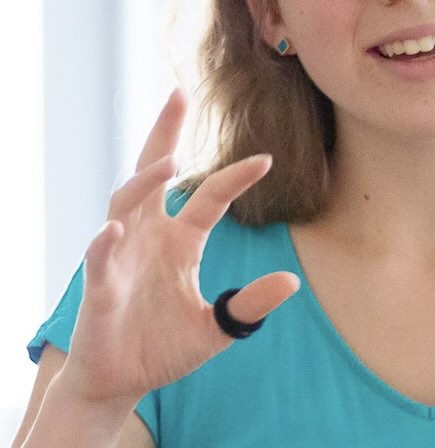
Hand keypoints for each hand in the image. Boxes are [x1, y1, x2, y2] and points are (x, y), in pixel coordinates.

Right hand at [58, 89, 299, 406]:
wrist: (119, 383)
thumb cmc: (163, 348)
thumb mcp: (217, 327)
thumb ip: (250, 305)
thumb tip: (293, 282)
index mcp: (181, 241)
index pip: (210, 197)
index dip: (236, 177)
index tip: (266, 158)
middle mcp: (150, 237)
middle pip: (153, 172)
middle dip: (165, 133)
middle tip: (180, 94)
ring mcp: (122, 256)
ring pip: (126, 202)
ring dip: (144, 180)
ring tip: (169, 161)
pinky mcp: (99, 286)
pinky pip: (100, 258)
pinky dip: (106, 243)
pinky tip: (117, 229)